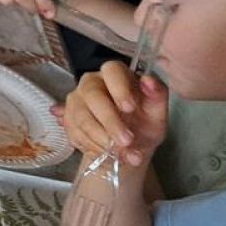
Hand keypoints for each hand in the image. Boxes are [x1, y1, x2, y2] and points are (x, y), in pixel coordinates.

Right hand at [53, 63, 168, 166]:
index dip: (119, 88)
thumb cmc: (143, 122)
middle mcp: (91, 83)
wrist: (129, 145)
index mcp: (115, 74)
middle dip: (110, 121)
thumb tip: (149, 81)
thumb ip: (157, 95)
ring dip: (102, 138)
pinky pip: (76, 132)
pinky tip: (108, 153)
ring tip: (123, 154)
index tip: (130, 108)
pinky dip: (94, 147)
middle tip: (127, 141)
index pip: (112, 70)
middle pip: (92, 95)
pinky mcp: (67, 119)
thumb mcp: (157, 112)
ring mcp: (76, 100)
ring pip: (82, 117)